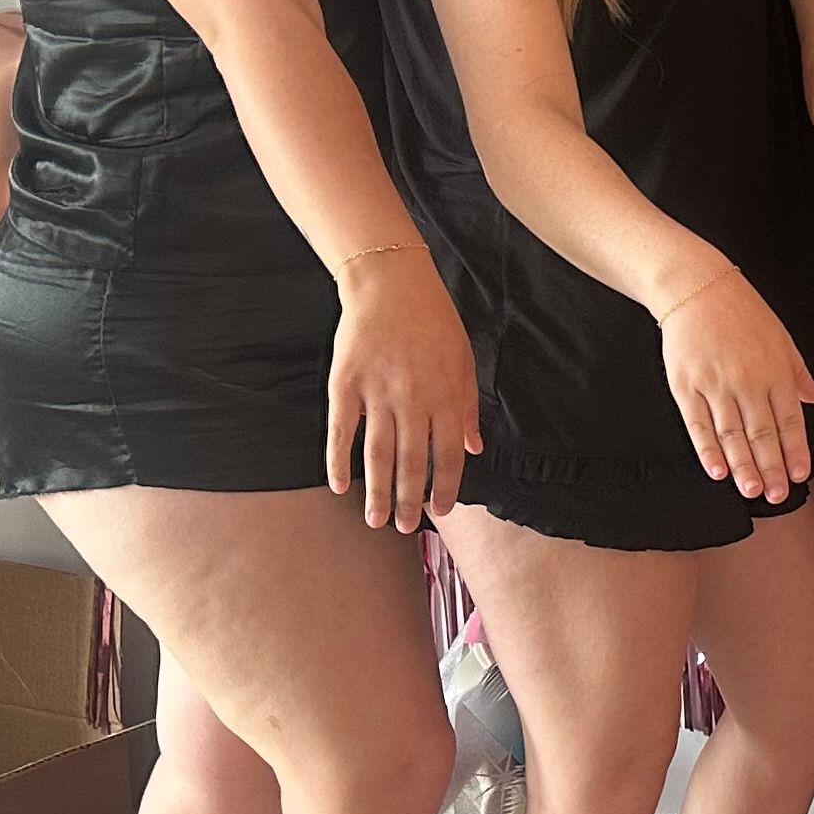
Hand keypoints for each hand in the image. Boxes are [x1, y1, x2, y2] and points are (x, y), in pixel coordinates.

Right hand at [328, 245, 477, 533]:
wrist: (390, 285)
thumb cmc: (433, 322)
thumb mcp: (464, 360)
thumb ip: (467, 407)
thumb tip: (474, 448)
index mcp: (446, 396)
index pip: (448, 455)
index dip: (444, 487)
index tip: (441, 511)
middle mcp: (413, 400)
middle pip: (411, 463)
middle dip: (410, 501)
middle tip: (406, 528)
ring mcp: (377, 394)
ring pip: (377, 456)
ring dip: (377, 492)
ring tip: (376, 520)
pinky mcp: (345, 385)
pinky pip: (341, 432)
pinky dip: (338, 461)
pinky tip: (340, 486)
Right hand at [656, 264, 813, 501]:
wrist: (698, 288)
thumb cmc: (742, 312)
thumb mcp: (782, 338)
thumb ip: (798, 373)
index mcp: (775, 371)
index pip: (789, 420)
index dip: (795, 451)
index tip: (800, 474)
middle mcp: (748, 382)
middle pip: (762, 434)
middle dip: (772, 468)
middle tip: (779, 495)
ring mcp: (715, 386)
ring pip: (732, 435)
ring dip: (744, 466)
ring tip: (753, 490)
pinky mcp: (687, 387)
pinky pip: (699, 426)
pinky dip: (708, 451)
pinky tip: (717, 470)